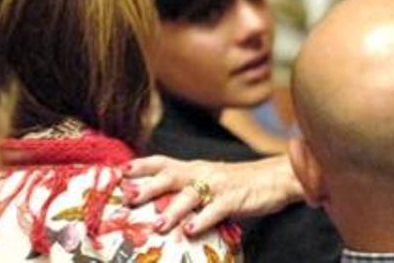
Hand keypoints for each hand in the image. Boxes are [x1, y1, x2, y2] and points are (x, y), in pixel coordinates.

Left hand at [122, 154, 302, 235]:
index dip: (141, 165)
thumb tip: (155, 203)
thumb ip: (185, 188)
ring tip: (158, 225)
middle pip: (171, 175)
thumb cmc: (236, 183)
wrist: (274, 178)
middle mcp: (202, 173)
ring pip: (191, 194)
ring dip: (173, 210)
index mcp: (194, 168)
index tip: (119, 171)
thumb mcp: (207, 180)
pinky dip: (202, 220)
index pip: (163, 162)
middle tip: (128, 197)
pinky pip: (216, 210)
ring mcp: (218, 186)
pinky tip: (190, 231)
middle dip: (148, 186)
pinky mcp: (234, 199)